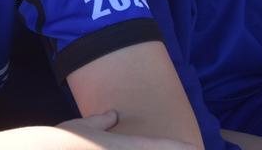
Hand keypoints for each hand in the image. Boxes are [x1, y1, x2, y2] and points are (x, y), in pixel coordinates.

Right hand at [57, 112, 196, 149]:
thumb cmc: (66, 140)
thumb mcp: (83, 126)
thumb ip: (101, 121)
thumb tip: (113, 115)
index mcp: (128, 145)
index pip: (164, 146)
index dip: (182, 147)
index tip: (196, 146)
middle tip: (192, 148)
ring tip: (176, 149)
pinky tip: (130, 149)